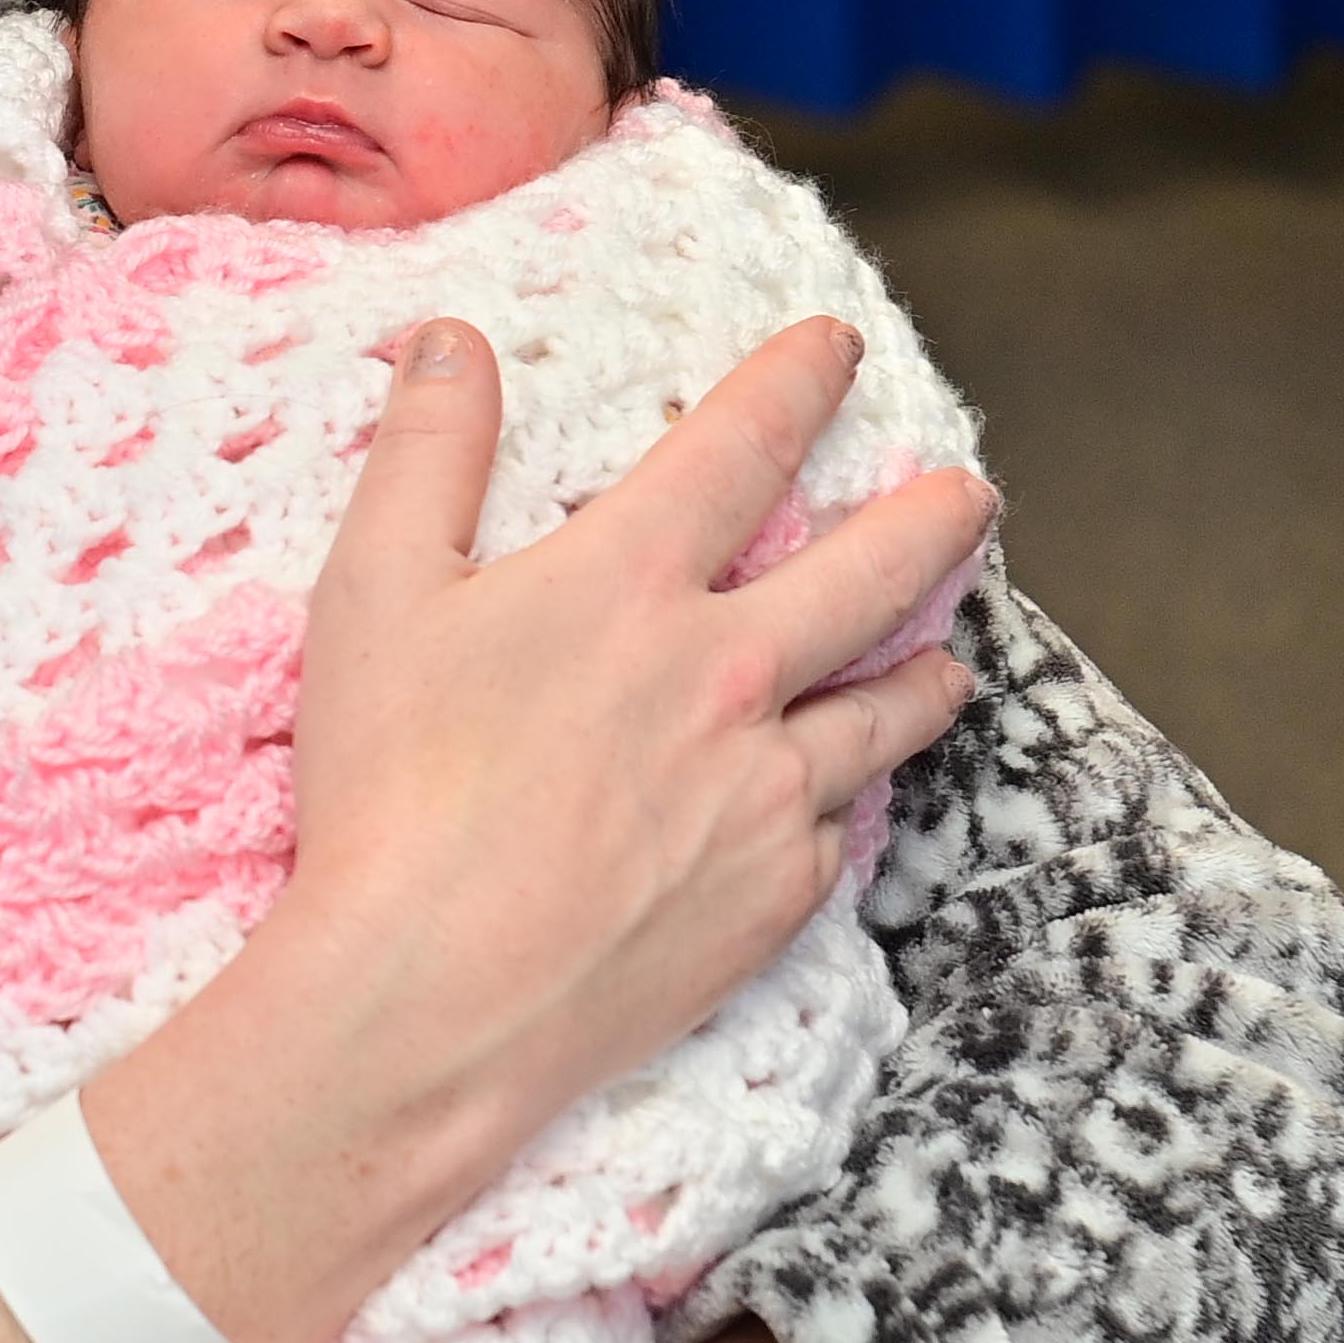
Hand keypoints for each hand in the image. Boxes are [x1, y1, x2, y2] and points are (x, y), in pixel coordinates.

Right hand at [0, 320, 981, 1342]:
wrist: (434, 998)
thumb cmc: (389, 791)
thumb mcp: (374, 595)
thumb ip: (423, 455)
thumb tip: (449, 344)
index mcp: (630, 584)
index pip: (743, 445)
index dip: (798, 381)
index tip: (838, 346)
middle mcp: (727, 676)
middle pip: (876, 572)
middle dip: (937, 518)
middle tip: (970, 495)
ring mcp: (766, 793)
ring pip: (890, 710)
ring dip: (927, 669)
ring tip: (947, 659)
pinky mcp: (774, 897)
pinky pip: (839, 831)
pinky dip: (847, 801)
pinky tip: (842, 802)